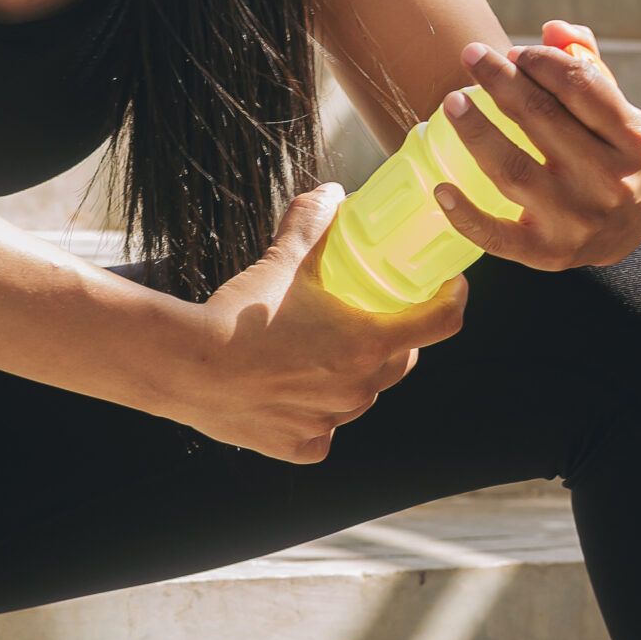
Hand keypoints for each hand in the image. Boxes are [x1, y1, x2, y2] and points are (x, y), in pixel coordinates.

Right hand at [170, 182, 469, 463]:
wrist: (187, 365)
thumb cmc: (240, 314)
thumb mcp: (282, 260)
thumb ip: (312, 223)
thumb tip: (331, 193)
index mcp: (367, 344)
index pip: (440, 324)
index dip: (453, 300)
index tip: (450, 286)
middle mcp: (357, 389)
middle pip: (402, 361)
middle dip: (397, 336)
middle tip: (377, 314)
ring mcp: (329, 422)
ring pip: (360, 397)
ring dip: (355, 375)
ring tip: (326, 351)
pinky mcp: (299, 446)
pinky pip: (322, 432)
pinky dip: (315, 414)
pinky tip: (294, 394)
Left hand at [434, 19, 640, 270]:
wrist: (631, 233)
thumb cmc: (613, 158)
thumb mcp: (617, 112)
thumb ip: (586, 64)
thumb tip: (552, 29)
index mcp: (632, 140)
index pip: (582, 87)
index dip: (542, 61)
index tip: (515, 51)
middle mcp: (608, 182)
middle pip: (542, 121)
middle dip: (500, 81)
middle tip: (471, 54)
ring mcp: (575, 221)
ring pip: (513, 170)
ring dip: (476, 131)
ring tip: (452, 102)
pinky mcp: (546, 253)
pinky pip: (496, 236)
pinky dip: (465, 214)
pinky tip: (441, 188)